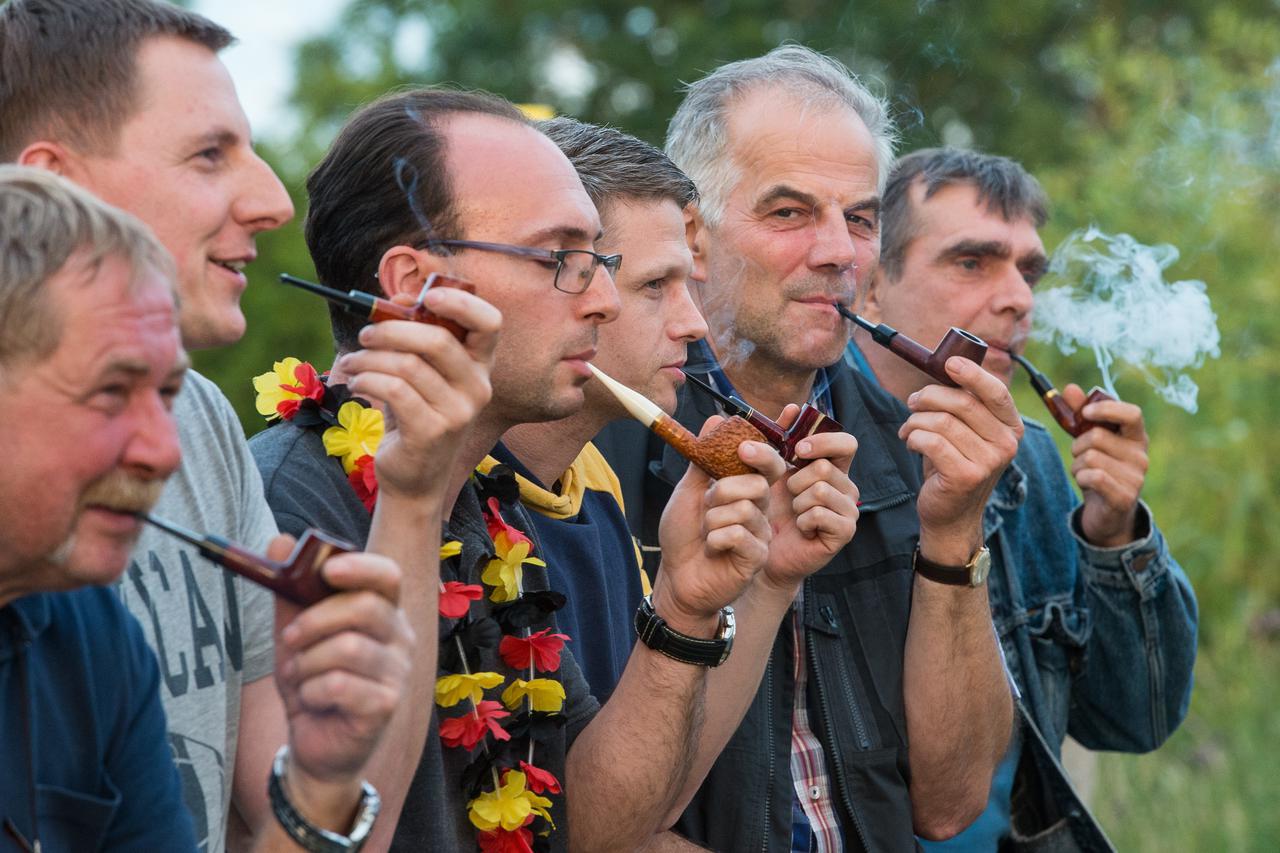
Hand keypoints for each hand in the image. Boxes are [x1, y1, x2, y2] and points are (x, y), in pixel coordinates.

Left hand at [270, 536, 413, 821]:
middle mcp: (400, 637)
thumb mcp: (295, 632)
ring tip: (300, 676)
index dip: (360, 567)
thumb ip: (290, 590)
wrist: (316, 744)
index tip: (326, 572)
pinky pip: (339, 685)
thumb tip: (278, 541)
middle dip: (315, 620)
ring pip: (347, 648)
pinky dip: (312, 691)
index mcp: (383, 611)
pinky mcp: (385, 705)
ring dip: (307, 663)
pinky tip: (312, 701)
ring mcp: (397, 672)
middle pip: (366, 607)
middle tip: (290, 640)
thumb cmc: (312, 680)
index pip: (387, 575)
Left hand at [338, 287, 501, 499]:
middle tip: (365, 334)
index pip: (490, 323)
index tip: (428, 296)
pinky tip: (357, 383)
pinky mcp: (432, 432)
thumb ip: (415, 338)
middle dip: (392, 330)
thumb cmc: (415, 416)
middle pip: (438, 340)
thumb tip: (397, 300)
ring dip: (370, 357)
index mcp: (480, 367)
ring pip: (408, 364)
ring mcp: (458, 412)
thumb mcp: (421, 375)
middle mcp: (478, 388)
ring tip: (352, 362)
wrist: (414, 478)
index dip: (462, 302)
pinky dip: (367, 379)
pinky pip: (394, 389)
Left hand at [654, 416, 782, 634]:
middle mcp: (759, 508)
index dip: (761, 450)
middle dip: (720, 492)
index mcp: (747, 490)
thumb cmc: (684, 536)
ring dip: (713, 520)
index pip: (767, 462)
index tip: (742, 447)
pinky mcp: (757, 556)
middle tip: (707, 507)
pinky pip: (739, 534)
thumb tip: (715, 419)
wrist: (676, 577)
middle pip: (755, 482)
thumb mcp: (689, 491)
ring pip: (744, 508)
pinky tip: (713, 550)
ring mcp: (761, 533)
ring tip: (707, 533)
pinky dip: (716, 539)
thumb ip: (704, 459)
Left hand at [759, 404, 859, 590]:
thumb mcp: (771, 469)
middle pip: (826, 467)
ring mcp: (849, 510)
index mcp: (834, 467)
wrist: (765, 549)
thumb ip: (780, 437)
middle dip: (796, 480)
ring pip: (821, 489)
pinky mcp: (845, 532)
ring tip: (794, 513)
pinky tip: (800, 528)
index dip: (823, 441)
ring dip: (797, 501)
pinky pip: (819, 513)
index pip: (846, 442)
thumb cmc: (769, 507)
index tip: (797, 450)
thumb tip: (792, 407)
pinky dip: (801, 520)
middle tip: (789, 494)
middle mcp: (847, 486)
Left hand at [899, 357, 1021, 560]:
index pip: (997, 392)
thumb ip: (963, 405)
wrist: (951, 515)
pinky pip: (931, 441)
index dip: (973, 374)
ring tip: (908, 429)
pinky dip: (914, 437)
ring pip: (942, 422)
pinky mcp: (966, 476)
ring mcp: (989, 462)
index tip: (950, 363)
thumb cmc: (953, 465)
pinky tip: (911, 442)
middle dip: (929, 397)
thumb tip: (946, 366)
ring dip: (916, 420)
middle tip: (912, 402)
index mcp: (1011, 428)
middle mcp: (1007, 444)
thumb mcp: (965, 433)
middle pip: (963, 403)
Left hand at [1061, 383, 1147, 546]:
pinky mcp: (1124, 496)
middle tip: (1081, 457)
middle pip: (1096, 436)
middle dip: (1077, 445)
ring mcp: (1136, 477)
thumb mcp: (1089, 441)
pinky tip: (1087, 484)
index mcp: (1136, 437)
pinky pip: (1092, 476)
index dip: (1106, 409)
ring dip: (1077, 465)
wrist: (1107, 512)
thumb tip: (1070, 388)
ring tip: (1086, 473)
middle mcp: (1141, 456)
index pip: (1132, 413)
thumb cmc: (1099, 470)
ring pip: (1089, 457)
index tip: (1085, 412)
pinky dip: (1080, 478)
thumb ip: (1080, 414)